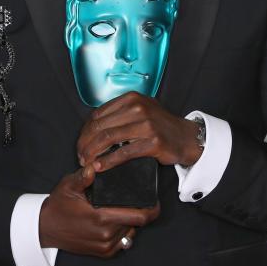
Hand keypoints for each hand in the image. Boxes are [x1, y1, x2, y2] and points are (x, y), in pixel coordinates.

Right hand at [38, 165, 159, 257]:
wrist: (45, 229)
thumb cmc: (58, 206)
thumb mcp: (69, 186)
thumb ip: (84, 176)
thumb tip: (95, 165)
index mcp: (101, 218)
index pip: (139, 216)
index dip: (151, 208)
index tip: (155, 200)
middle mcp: (106, 235)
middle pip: (138, 223)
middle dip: (142, 212)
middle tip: (141, 200)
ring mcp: (106, 246)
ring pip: (132, 231)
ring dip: (132, 221)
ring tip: (124, 208)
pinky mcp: (104, 253)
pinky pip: (124, 241)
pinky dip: (125, 230)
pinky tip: (117, 220)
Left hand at [76, 92, 202, 172]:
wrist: (186, 137)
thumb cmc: (160, 125)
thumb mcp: (141, 110)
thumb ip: (119, 114)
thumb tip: (92, 127)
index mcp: (131, 98)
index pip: (97, 115)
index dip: (85, 132)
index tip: (81, 144)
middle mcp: (138, 108)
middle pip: (100, 127)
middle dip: (85, 144)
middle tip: (80, 156)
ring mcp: (146, 124)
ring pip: (108, 138)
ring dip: (93, 153)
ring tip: (87, 163)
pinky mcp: (153, 142)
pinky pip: (124, 153)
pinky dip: (108, 161)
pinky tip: (100, 167)